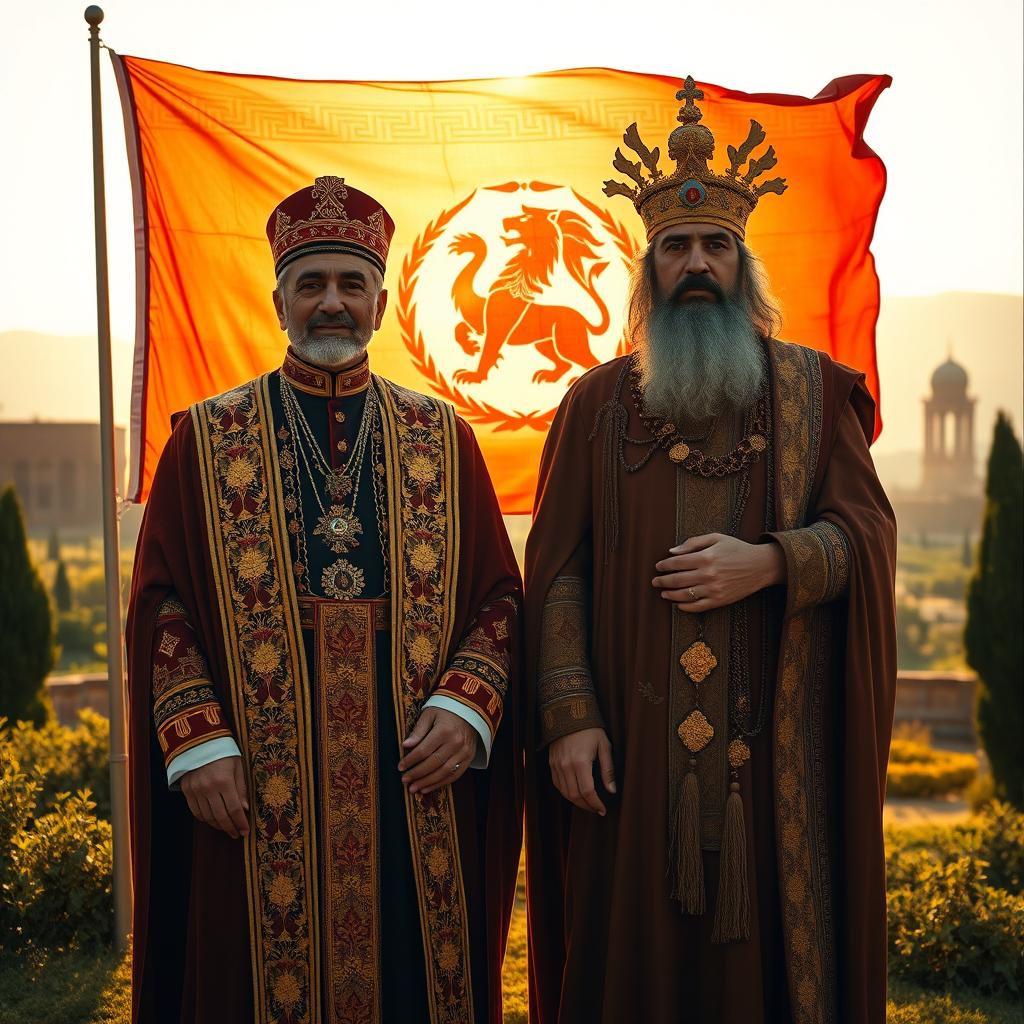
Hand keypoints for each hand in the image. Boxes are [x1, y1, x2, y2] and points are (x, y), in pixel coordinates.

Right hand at [180, 755, 249, 838]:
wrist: (198, 741)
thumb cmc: (223, 752)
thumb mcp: (238, 766)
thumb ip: (241, 788)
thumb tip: (245, 808)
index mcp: (224, 781)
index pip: (234, 809)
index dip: (240, 823)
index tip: (245, 831)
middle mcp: (208, 788)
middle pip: (220, 817)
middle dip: (230, 828)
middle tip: (236, 834)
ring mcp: (195, 791)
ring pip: (207, 817)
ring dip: (218, 825)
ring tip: (226, 828)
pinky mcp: (186, 791)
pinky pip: (195, 811)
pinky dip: (205, 819)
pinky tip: (213, 820)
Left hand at [399, 707, 477, 794]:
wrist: (470, 709)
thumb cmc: (446, 710)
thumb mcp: (429, 714)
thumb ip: (418, 730)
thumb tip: (405, 745)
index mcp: (444, 730)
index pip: (423, 750)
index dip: (410, 761)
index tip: (400, 767)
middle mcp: (456, 742)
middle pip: (433, 763)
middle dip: (417, 774)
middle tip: (404, 780)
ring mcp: (464, 751)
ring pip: (444, 772)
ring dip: (427, 783)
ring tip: (414, 788)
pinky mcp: (469, 758)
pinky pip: (455, 775)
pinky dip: (440, 783)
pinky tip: (428, 787)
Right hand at [549, 727, 615, 815]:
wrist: (569, 714)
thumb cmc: (590, 729)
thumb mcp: (604, 746)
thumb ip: (608, 770)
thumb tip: (612, 790)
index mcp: (581, 761)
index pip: (587, 792)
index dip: (595, 804)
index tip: (603, 810)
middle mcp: (566, 765)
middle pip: (574, 796)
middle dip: (586, 806)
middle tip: (596, 809)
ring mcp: (556, 765)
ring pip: (564, 792)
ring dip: (576, 802)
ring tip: (588, 803)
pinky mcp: (551, 763)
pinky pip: (557, 784)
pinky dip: (566, 793)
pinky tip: (575, 793)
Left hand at [653, 533, 784, 611]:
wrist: (761, 566)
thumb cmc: (737, 549)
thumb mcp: (716, 538)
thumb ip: (693, 543)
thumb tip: (672, 551)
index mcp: (706, 557)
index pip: (677, 562)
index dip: (664, 565)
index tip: (658, 566)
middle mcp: (708, 574)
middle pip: (677, 580)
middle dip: (662, 581)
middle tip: (655, 581)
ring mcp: (714, 589)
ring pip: (684, 595)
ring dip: (670, 595)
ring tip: (663, 593)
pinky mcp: (720, 601)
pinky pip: (697, 607)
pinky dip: (685, 607)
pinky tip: (678, 603)